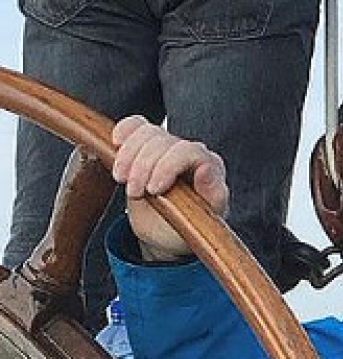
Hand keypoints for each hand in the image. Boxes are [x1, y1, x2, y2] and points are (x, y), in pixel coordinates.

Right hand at [111, 116, 229, 261]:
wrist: (166, 233)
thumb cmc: (187, 229)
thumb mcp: (201, 223)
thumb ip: (211, 196)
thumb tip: (207, 169)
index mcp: (210, 168)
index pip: (190, 151)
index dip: (168, 166)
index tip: (153, 190)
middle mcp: (191, 152)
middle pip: (164, 141)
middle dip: (143, 166)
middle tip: (135, 192)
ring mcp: (170, 146)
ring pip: (148, 132)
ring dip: (128, 155)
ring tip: (123, 180)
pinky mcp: (149, 145)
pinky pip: (137, 125)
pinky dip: (124, 130)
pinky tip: (115, 143)